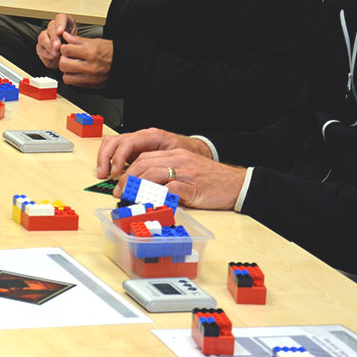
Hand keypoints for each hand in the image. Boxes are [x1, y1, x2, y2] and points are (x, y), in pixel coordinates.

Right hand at [36, 14, 77, 69]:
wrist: (69, 58)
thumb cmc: (75, 48)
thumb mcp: (78, 42)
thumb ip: (74, 40)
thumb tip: (69, 42)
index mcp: (65, 23)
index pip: (61, 18)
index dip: (60, 24)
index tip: (61, 32)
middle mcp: (54, 27)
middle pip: (51, 28)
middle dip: (54, 38)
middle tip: (58, 46)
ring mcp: (45, 36)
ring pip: (43, 37)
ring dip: (49, 46)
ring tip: (56, 54)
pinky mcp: (40, 46)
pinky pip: (40, 48)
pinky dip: (46, 53)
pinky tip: (52, 57)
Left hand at [59, 35, 112, 88]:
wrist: (123, 65)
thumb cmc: (111, 52)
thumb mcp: (95, 42)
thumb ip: (78, 40)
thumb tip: (65, 36)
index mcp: (91, 53)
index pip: (67, 50)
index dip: (64, 48)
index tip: (67, 48)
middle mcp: (89, 66)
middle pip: (64, 64)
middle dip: (64, 59)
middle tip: (68, 57)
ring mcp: (89, 77)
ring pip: (66, 76)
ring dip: (67, 70)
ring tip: (72, 65)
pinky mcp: (89, 85)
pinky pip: (72, 83)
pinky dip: (71, 78)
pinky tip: (76, 72)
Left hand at [98, 128, 242, 208]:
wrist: (237, 184)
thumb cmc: (211, 181)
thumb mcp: (187, 172)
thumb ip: (168, 176)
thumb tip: (144, 188)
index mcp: (176, 154)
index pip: (145, 157)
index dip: (129, 170)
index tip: (120, 183)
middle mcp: (180, 160)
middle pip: (145, 164)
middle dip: (128, 178)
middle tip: (120, 192)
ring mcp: (187, 173)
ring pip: (154, 173)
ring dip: (138, 187)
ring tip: (130, 198)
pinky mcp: (194, 187)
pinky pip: (172, 189)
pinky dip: (158, 195)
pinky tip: (150, 202)